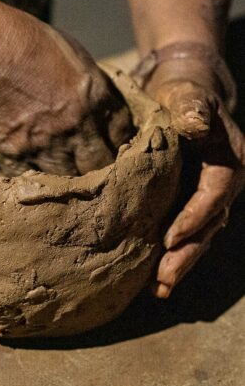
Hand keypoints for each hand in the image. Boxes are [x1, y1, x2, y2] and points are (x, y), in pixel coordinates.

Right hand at [0, 2, 133, 175]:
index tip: (110, 142)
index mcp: (96, 96)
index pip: (123, 134)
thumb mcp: (73, 54)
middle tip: (92, 164)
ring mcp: (46, 145)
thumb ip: (92, 86)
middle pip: (102, 164)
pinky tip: (35, 170)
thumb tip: (100, 107)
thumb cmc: (25, 41)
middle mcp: (77, 126)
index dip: (118, 140)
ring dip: (70, 176)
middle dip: (99, 164)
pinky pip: (35, 180)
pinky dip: (37, 177)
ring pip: (71, 180)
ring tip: (64, 172)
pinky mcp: (15, 156)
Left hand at [146, 59, 244, 297]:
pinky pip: (188, 231)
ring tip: (158, 290)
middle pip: (209, 224)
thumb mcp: (188, 96)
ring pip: (199, 235)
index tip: (169, 237)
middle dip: (186, 254)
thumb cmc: (183, 95)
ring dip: (180, 262)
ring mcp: (211, 196)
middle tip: (162, 281)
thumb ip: (192, 109)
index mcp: (231, 160)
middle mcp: (226, 183)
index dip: (194, 216)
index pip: (215, 192)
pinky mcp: (193, 202)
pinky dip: (173, 253)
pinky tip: (154, 277)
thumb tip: (195, 123)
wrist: (182, 98)